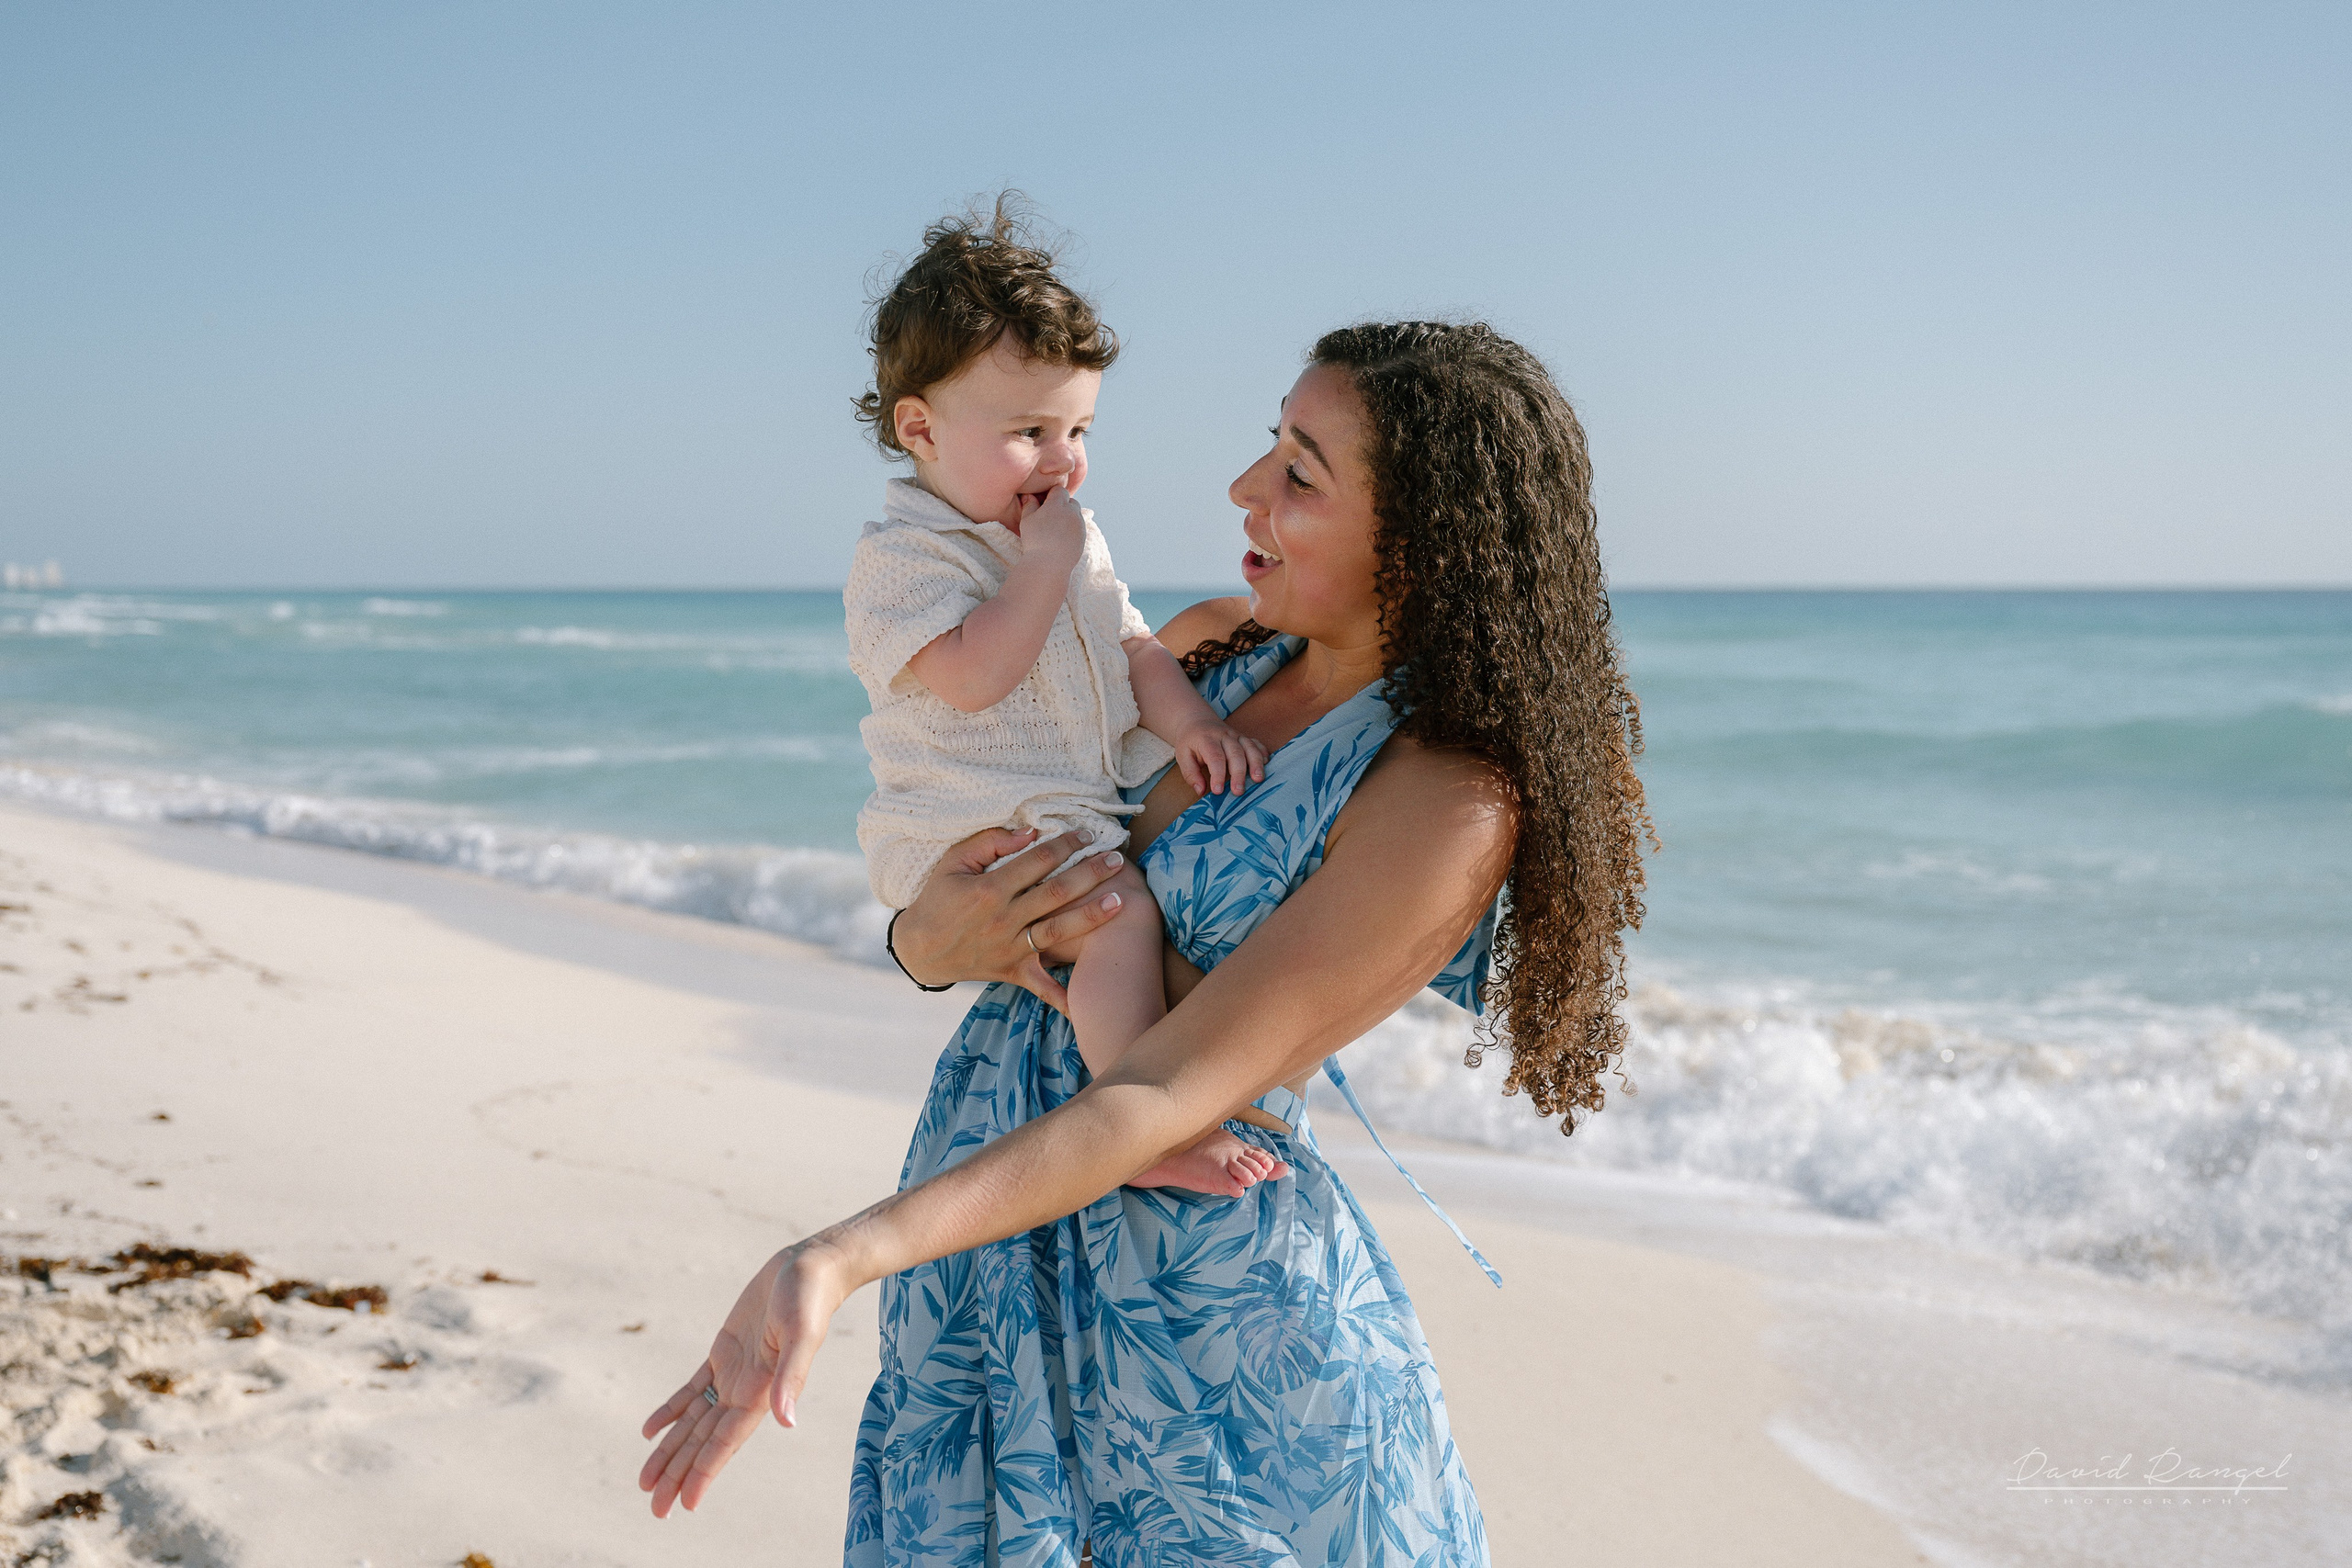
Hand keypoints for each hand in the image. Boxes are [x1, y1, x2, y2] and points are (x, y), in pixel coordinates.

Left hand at [638, 1241, 850, 1517]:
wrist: (810, 1268)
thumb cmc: (809, 1300)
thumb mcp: (801, 1335)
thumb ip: (791, 1377)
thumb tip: (786, 1420)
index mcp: (763, 1393)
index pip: (726, 1441)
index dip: (704, 1472)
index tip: (684, 1502)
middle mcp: (746, 1390)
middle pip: (705, 1440)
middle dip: (679, 1472)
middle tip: (654, 1506)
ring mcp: (733, 1373)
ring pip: (694, 1420)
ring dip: (671, 1449)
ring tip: (646, 1479)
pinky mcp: (724, 1352)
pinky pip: (692, 1389)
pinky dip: (671, 1410)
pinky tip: (650, 1430)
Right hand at [891, 826, 1130, 1013]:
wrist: (919, 949)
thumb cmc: (938, 899)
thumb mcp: (954, 862)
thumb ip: (990, 842)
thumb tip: (1030, 832)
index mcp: (990, 890)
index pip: (1037, 861)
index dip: (1065, 844)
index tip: (1087, 834)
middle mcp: (1004, 919)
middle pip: (1055, 893)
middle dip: (1089, 874)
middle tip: (1117, 860)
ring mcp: (1010, 948)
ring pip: (1057, 931)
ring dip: (1090, 916)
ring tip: (1120, 901)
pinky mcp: (1012, 971)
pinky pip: (1041, 986)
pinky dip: (1063, 997)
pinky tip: (1089, 1000)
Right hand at [1012, 483, 1085, 570]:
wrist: (1049, 564)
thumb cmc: (1035, 541)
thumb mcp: (1027, 520)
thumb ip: (1029, 505)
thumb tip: (1029, 496)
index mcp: (1058, 504)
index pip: (1059, 490)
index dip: (1051, 494)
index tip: (1044, 502)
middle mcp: (1072, 512)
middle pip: (1070, 501)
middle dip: (1062, 505)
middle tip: (1050, 516)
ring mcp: (1080, 525)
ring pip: (1076, 515)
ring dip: (1068, 517)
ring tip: (1055, 528)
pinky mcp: (1083, 537)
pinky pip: (1079, 528)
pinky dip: (1072, 529)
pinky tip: (1061, 538)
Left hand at [1173, 719, 1267, 796]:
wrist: (1196, 721)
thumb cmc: (1190, 742)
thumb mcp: (1182, 756)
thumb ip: (1191, 774)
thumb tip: (1200, 791)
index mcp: (1207, 739)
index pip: (1215, 757)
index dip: (1218, 775)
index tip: (1218, 791)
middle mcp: (1224, 735)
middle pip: (1235, 753)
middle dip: (1239, 773)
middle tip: (1238, 791)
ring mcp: (1236, 735)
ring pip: (1249, 747)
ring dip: (1255, 763)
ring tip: (1258, 779)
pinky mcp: (1244, 738)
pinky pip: (1256, 743)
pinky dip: (1262, 753)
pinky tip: (1266, 764)